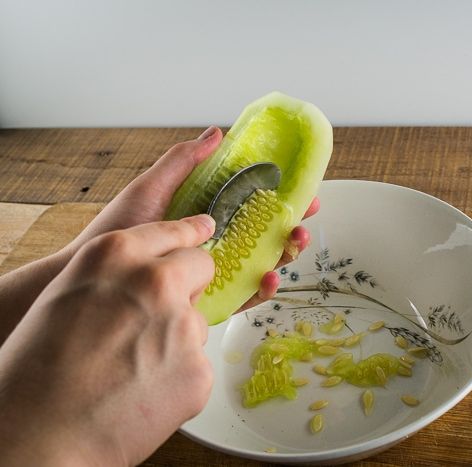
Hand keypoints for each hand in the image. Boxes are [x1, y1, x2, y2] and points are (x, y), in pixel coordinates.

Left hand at [0, 127, 318, 342]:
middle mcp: (218, 243)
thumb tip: (217, 132)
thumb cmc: (118, 230)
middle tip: (305, 220)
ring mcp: (217, 271)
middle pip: (267, 234)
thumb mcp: (153, 188)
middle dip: (293, 226)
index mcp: (209, 214)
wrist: (93, 276)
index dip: (282, 196)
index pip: (255, 203)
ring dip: (286, 254)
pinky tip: (270, 277)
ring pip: (264, 262)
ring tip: (294, 242)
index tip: (303, 189)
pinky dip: (264, 288)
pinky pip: (245, 295)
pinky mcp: (210, 299)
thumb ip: (183, 161)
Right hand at [0, 216, 216, 464]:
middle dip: (190, 284)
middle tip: (163, 314)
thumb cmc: (35, 372)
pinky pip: (196, 366)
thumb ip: (114, 278)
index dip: (189, 233)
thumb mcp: (65, 297)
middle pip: (201, 266)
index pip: (171, 231)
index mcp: (114, 255)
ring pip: (196, 323)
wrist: (38, 436)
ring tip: (132, 371)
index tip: (204, 228)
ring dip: (177, 340)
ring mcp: (182, 324)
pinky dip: (178, 380)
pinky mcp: (198, 368)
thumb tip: (146, 278)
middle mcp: (156, 281)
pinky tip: (142, 395)